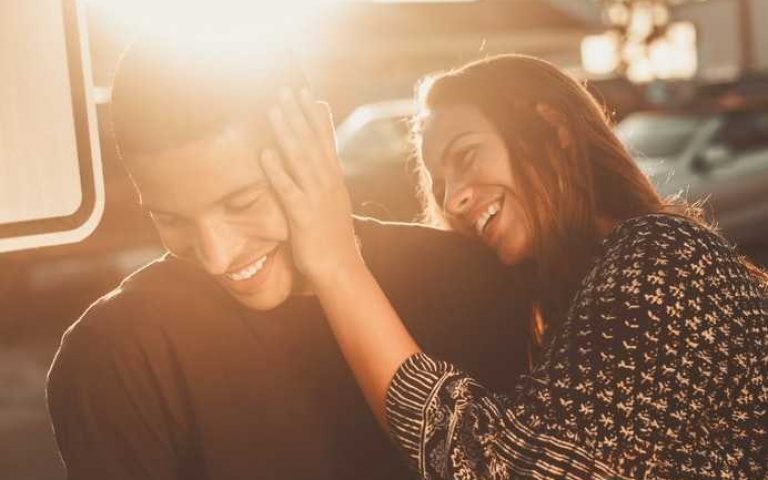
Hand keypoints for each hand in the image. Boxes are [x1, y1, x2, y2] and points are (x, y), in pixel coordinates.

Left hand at [260, 88, 361, 282]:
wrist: (340, 269)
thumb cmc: (331, 238)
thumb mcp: (331, 204)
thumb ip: (323, 182)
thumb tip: (318, 164)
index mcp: (334, 180)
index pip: (324, 140)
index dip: (314, 115)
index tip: (306, 92)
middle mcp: (328, 183)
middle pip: (312, 142)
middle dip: (298, 114)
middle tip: (285, 89)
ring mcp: (317, 198)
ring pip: (300, 158)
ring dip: (287, 132)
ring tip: (273, 109)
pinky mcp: (304, 215)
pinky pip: (288, 188)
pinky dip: (277, 170)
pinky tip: (265, 153)